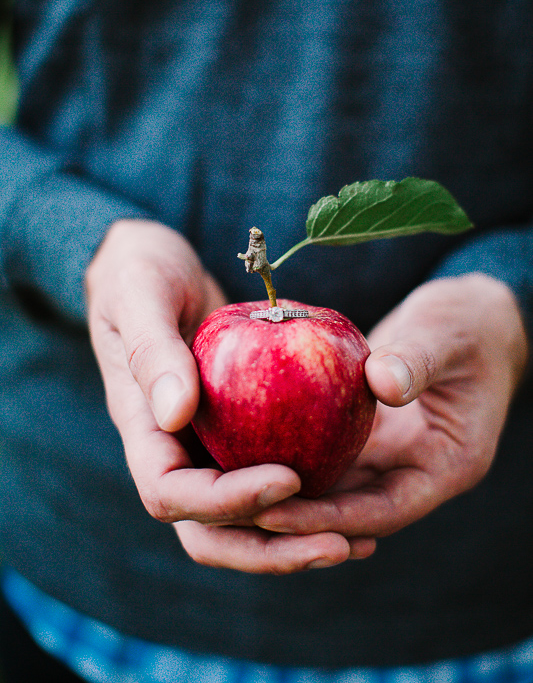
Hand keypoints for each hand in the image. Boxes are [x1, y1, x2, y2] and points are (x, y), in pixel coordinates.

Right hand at [86, 220, 358, 572]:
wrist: (154, 266)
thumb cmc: (140, 272)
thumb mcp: (140, 296)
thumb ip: (153, 351)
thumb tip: (176, 414)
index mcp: (143, 429)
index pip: (173, 493)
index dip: (226, 501)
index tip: (287, 478)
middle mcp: (175, 450)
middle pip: (212, 531)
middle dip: (269, 548)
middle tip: (337, 546)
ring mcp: (207, 444)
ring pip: (245, 517)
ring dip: (293, 538)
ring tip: (355, 544)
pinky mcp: (239, 431)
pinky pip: (271, 473)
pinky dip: (308, 498)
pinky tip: (357, 500)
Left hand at [253, 274, 528, 546]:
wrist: (472, 318)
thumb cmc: (469, 323)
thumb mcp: (447, 335)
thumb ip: (419, 359)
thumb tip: (380, 382)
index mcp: (446, 465)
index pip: (381, 510)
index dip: (327, 518)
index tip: (273, 513)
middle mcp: (413, 470)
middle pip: (348, 511)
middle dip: (294, 516)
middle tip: (233, 510)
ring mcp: (389, 454)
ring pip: (332, 486)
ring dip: (285, 490)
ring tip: (227, 489)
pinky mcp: (366, 433)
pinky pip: (325, 449)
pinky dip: (291, 450)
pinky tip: (245, 443)